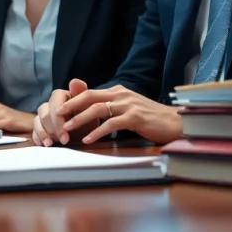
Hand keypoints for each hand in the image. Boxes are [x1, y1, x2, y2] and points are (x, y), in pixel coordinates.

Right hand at [33, 78, 97, 145]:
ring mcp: (43, 117)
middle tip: (65, 140)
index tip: (66, 126)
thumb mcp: (89, 107)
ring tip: (51, 144)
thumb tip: (75, 81)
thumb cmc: (88, 118)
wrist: (87, 133)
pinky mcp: (40, 128)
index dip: (59, 113)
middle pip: (44, 112)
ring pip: (36, 121)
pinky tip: (45, 145)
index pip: (55, 99)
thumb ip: (81, 94)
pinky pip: (34, 132)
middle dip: (54, 127)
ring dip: (43, 133)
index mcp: (61, 96)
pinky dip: (38, 138)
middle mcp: (50, 105)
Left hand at [58, 85, 182, 144]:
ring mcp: (128, 105)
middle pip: (89, 97)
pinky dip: (97, 131)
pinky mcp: (135, 118)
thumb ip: (112, 109)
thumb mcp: (128, 110)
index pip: (90, 93)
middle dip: (71, 106)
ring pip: (97, 109)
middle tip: (56, 115)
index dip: (73, 100)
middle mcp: (121, 94)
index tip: (59, 109)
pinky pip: (111, 123)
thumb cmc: (151, 119)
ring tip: (67, 128)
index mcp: (118, 91)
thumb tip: (93, 114)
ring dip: (79, 119)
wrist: (175, 122)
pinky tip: (88, 139)